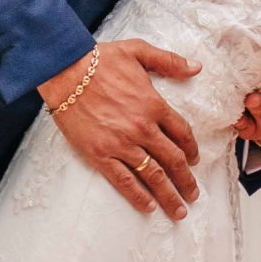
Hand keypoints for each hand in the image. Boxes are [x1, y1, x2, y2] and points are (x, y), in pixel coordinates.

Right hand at [40, 39, 200, 219]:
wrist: (64, 71)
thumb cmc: (99, 59)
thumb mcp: (138, 51)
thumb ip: (169, 61)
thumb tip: (196, 67)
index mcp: (154, 104)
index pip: (182, 133)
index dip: (191, 150)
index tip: (194, 162)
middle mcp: (142, 128)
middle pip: (173, 160)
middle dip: (186, 181)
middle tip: (194, 195)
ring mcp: (121, 143)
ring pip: (153, 175)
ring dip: (169, 195)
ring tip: (178, 210)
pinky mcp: (100, 154)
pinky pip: (124, 180)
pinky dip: (138, 196)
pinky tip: (148, 206)